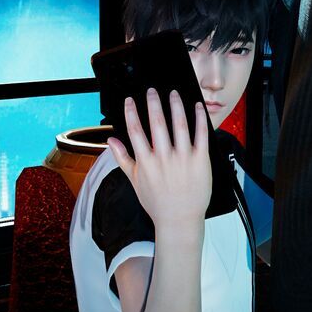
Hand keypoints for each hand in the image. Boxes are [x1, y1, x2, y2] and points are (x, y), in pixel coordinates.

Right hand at [107, 88, 211, 229]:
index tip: (129, 100)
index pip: (135, 131)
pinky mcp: (201, 161)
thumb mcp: (135, 181)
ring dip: (175, 106)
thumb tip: (110, 141)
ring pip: (179, 125)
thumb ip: (123, 159)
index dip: (131, 112)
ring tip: (172, 94)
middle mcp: (164, 158)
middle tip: (152, 91)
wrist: (179, 221)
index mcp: (146, 162)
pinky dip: (198, 118)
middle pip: (157, 123)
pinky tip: (196, 107)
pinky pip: (200, 135)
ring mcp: (183, 159)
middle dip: (153, 103)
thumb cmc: (157, 203)